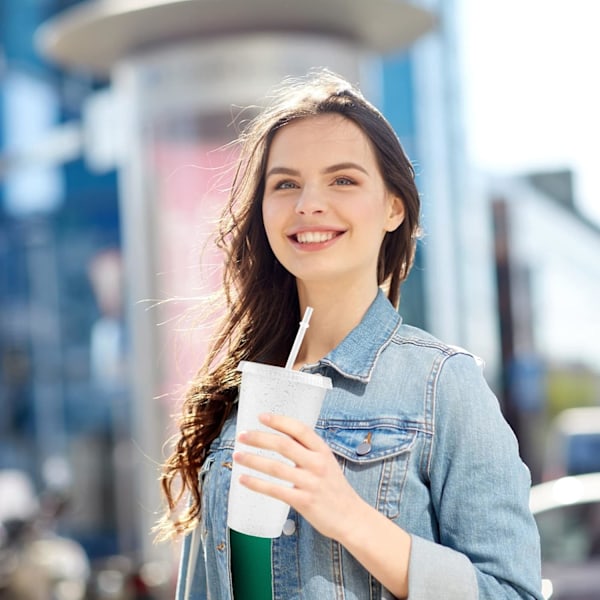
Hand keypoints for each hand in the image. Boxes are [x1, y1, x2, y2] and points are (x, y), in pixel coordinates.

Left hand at [233, 412, 363, 541]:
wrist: (351, 518)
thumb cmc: (335, 489)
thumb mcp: (327, 462)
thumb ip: (308, 451)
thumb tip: (281, 438)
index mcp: (322, 450)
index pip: (299, 429)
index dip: (279, 421)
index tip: (261, 416)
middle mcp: (317, 463)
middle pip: (283, 445)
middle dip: (259, 438)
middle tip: (242, 435)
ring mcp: (310, 483)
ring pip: (275, 467)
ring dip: (253, 460)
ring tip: (237, 456)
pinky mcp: (304, 501)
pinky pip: (275, 490)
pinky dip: (256, 484)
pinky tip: (244, 480)